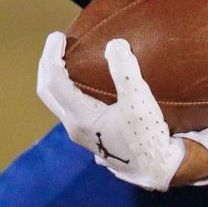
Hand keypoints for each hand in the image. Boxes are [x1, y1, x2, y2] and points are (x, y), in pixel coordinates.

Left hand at [36, 32, 185, 190]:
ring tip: (70, 59)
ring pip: (59, 101)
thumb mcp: (140, 103)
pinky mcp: (93, 136)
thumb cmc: (149, 139)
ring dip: (59, 78)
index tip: (57, 36)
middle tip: (56, 44)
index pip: (53, 81)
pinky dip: (71, 89)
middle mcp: (75, 127)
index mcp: (80, 118)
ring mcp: (83, 134)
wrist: (160, 171)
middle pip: (48, 92)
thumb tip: (114, 44)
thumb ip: (125, 72)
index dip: (51, 55)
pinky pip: (72, 107)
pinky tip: (87, 83)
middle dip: (47, 65)